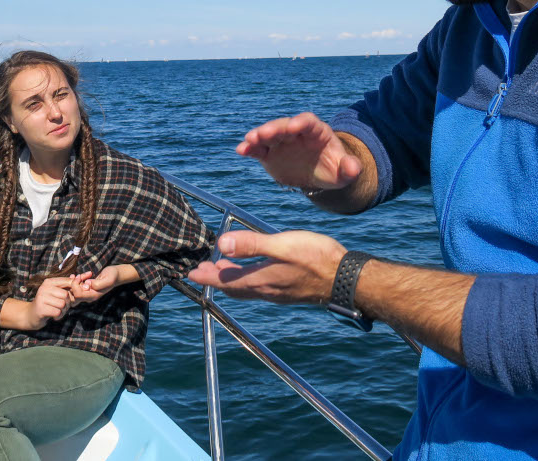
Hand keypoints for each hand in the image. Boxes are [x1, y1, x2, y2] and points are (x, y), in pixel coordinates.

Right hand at [30, 276, 75, 328]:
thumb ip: (67, 286)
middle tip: (63, 307)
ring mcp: (41, 298)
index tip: (74, 297)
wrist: (30, 315)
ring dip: (63, 311)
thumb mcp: (56, 293)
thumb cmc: (47, 304)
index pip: (68, 282)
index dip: (75, 290)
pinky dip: (58, 316)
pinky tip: (54, 316)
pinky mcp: (41, 309)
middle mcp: (44, 288)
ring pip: (62, 304)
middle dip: (68, 303)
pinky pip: (58, 312)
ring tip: (58, 311)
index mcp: (49, 282)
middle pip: (66, 295)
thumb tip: (78, 278)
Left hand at [69, 265, 122, 304]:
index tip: (80, 276)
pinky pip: (75, 288)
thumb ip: (98, 284)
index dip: (75, 285)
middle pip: (73, 295)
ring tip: (80, 274)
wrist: (116, 274)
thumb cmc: (113, 276)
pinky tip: (78, 275)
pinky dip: (74, 281)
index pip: (77, 295)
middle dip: (73, 284)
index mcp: (93, 296)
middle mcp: (89, 296)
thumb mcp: (108, 279)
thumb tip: (86, 284)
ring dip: (74, 282)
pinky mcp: (85, 288)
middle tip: (79, 275)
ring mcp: (87, 293)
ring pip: (73, 292)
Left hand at [188, 230, 345, 305]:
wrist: (346, 279)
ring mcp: (278, 293)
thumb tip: (221, 244)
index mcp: (260, 279)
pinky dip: (247, 282)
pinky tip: (253, 274)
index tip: (191, 273)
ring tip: (221, 272)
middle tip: (199, 272)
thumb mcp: (282, 245)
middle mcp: (266, 290)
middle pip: (233, 287)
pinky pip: (259, 289)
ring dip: (230, 281)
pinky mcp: (289, 291)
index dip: (207, 276)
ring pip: (246, 290)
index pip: (225, 280)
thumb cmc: (317, 259)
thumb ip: (252, 244)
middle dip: (215, 279)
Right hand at [236, 113, 362, 190]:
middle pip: (284, 125)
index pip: (308, 122)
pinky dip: (249, 148)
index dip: (301, 123)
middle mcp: (296, 132)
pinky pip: (258, 149)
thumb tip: (355, 169)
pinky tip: (241, 150)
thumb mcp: (345, 171)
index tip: (294, 126)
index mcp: (316, 131)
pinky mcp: (269, 153)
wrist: (318, 174)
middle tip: (264, 133)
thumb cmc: (334, 169)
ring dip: (258, 136)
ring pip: (268, 134)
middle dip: (275, 128)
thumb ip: (350, 168)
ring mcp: (281, 141)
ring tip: (249, 141)